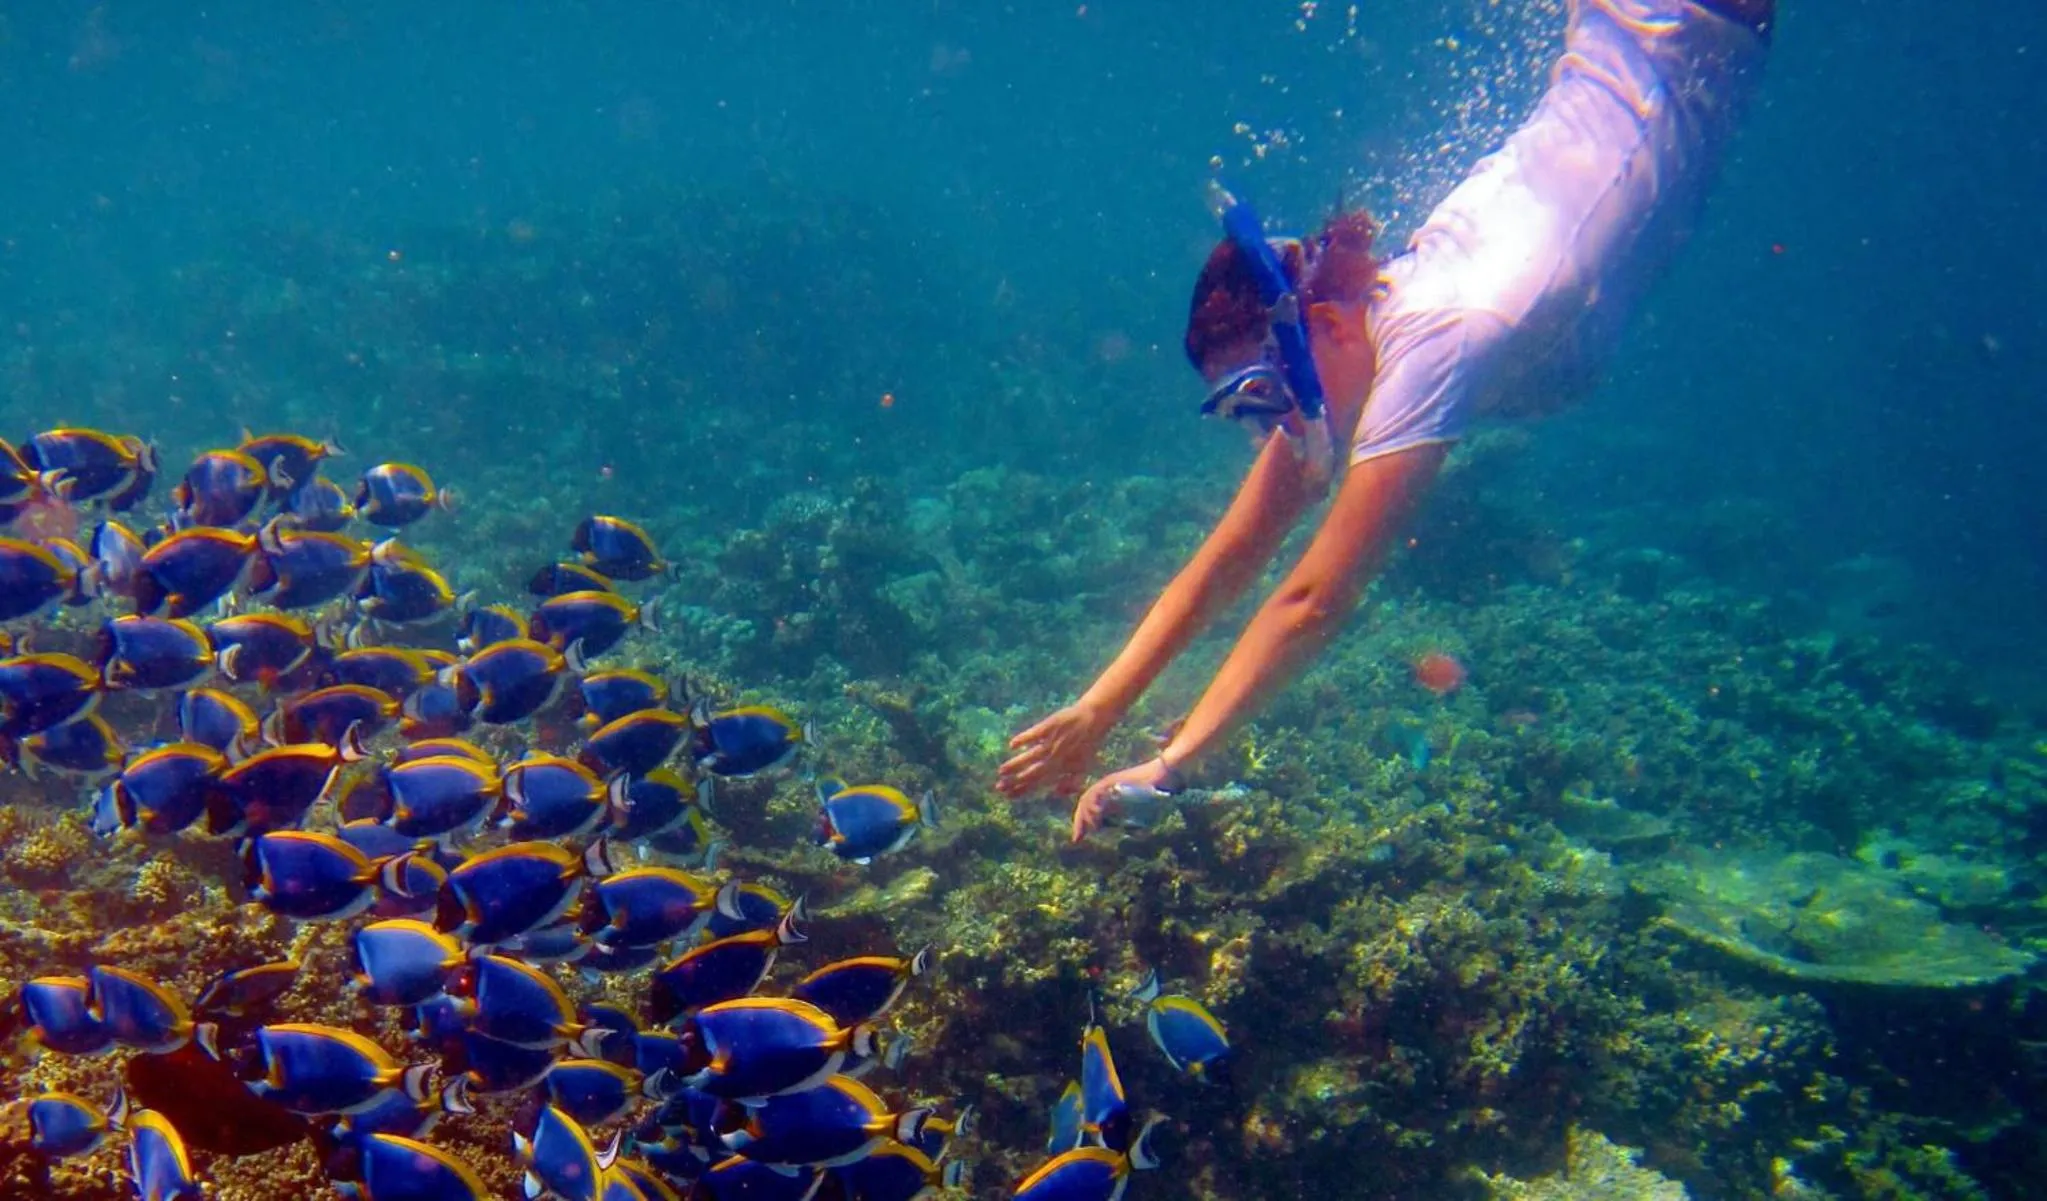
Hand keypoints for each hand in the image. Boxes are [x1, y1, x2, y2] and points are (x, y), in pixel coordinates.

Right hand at [997, 701, 1114, 799]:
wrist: (1094, 719)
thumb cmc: (1089, 744)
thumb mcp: (1085, 767)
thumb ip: (1071, 783)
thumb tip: (1055, 793)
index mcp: (1061, 768)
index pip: (1038, 783)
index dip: (1023, 790)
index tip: (1009, 796)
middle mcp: (1055, 757)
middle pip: (1031, 772)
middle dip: (1014, 781)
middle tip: (999, 786)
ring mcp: (1051, 742)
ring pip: (1030, 756)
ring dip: (1015, 764)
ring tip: (1001, 771)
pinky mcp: (1049, 726)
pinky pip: (1033, 734)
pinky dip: (1023, 739)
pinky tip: (1012, 745)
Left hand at [1070, 757, 1177, 842]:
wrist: (1164, 777)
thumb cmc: (1156, 795)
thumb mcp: (1140, 813)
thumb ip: (1128, 821)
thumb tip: (1124, 836)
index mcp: (1110, 798)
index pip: (1089, 810)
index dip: (1083, 825)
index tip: (1079, 839)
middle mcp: (1105, 790)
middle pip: (1084, 805)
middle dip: (1079, 822)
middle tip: (1077, 838)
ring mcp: (1108, 783)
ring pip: (1087, 798)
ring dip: (1085, 815)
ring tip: (1088, 829)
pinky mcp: (1112, 780)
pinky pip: (1096, 791)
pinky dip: (1093, 804)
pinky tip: (1097, 815)